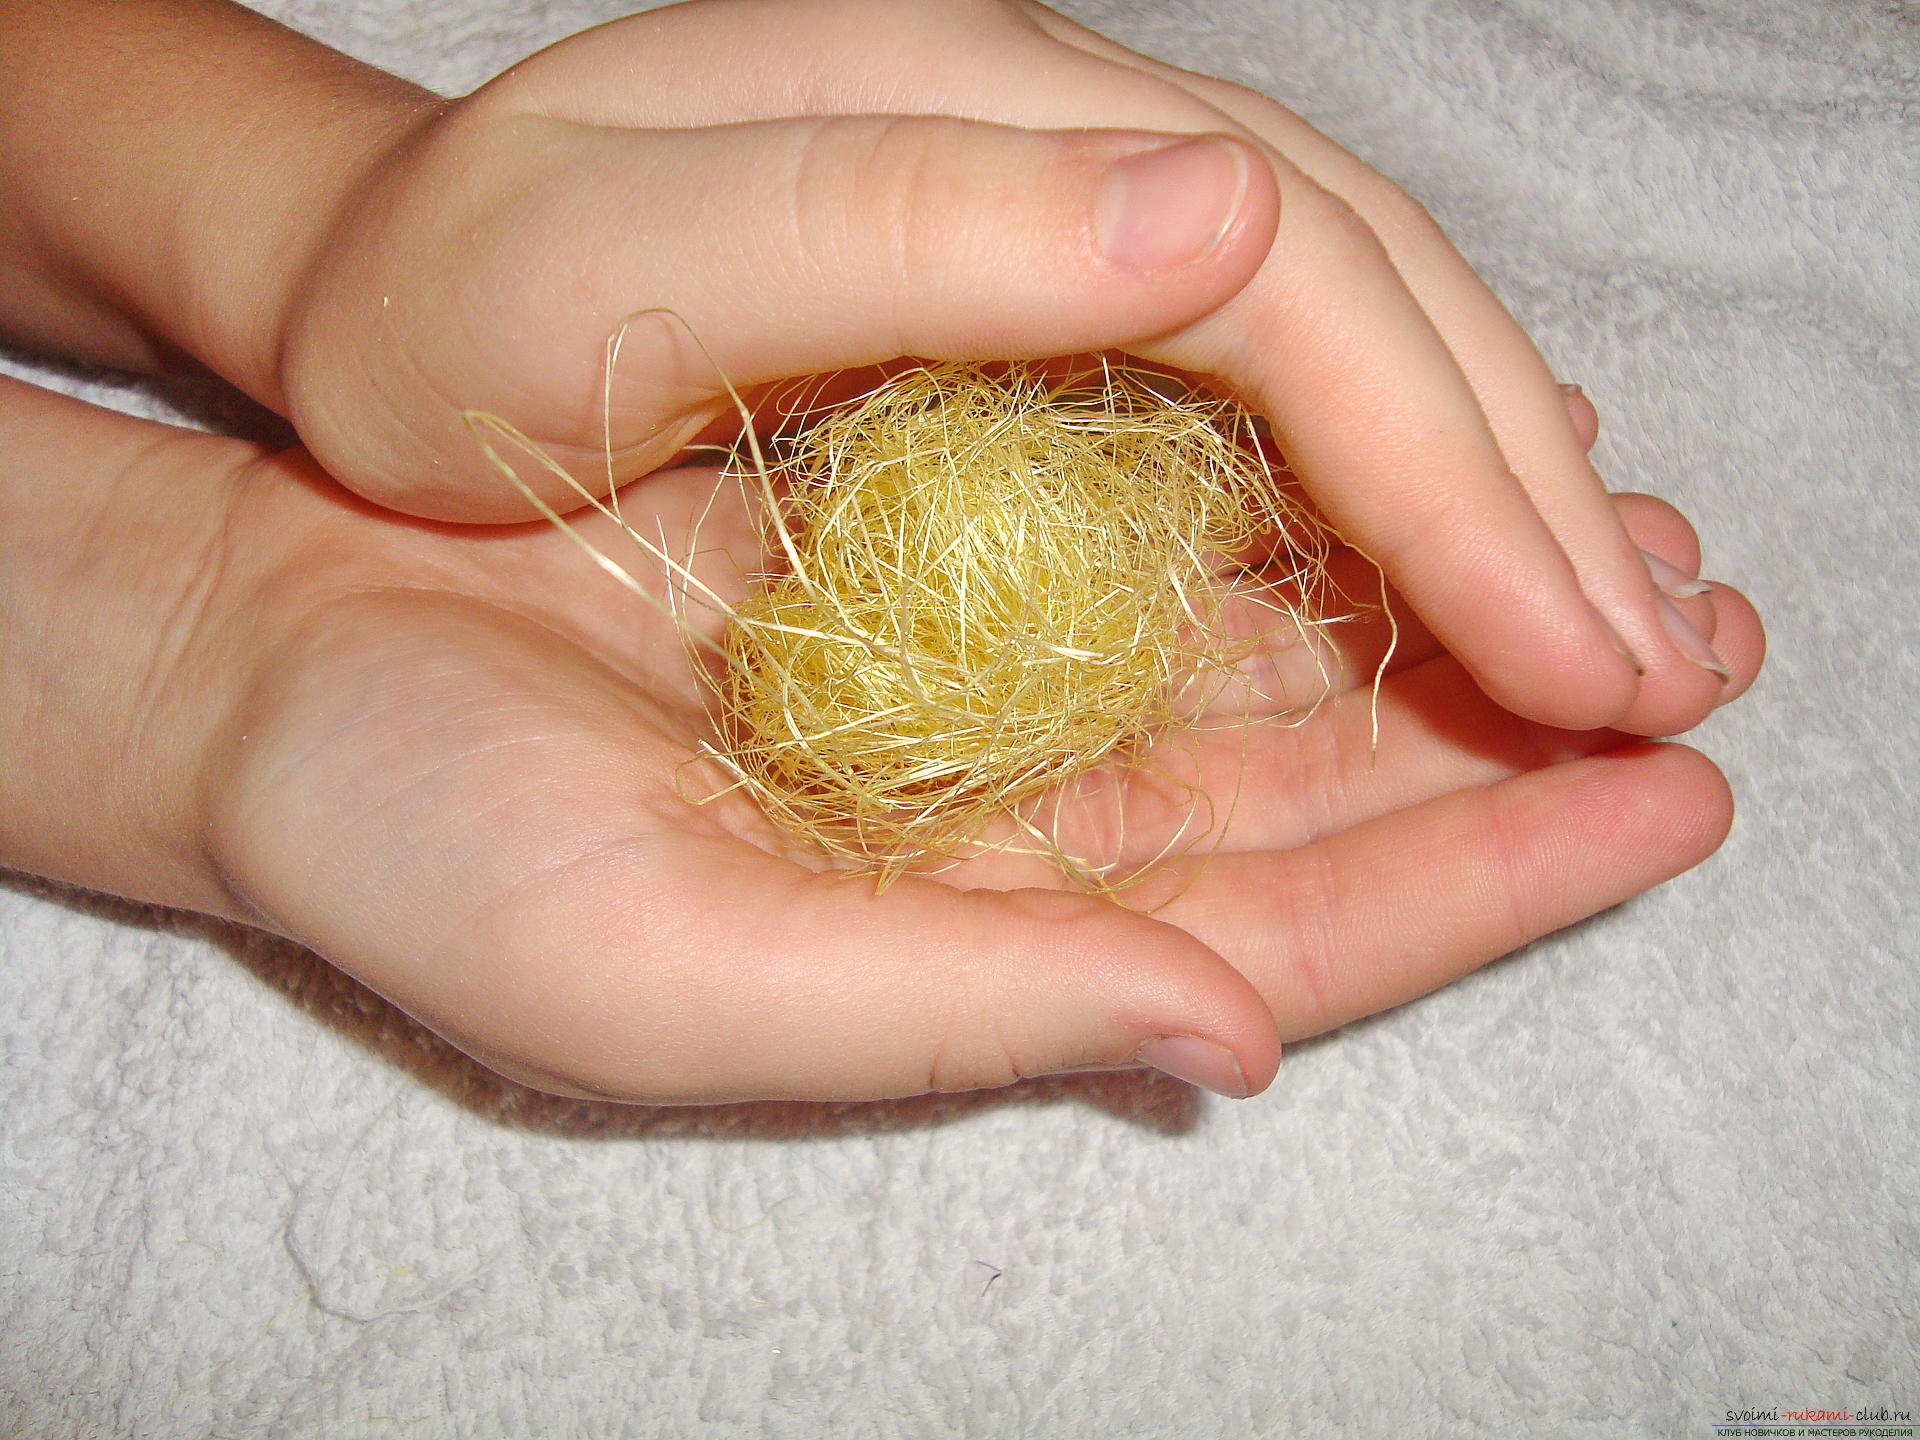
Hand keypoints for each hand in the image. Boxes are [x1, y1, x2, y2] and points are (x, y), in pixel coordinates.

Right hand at [0, 378, 1761, 1104]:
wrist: (283, 657)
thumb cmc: (433, 847)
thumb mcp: (684, 981)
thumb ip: (966, 1010)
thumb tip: (1235, 1038)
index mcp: (984, 942)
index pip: (1292, 929)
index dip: (1487, 877)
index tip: (1669, 805)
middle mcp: (1011, 819)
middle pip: (1321, 793)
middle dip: (1512, 732)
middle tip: (1699, 655)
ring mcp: (982, 680)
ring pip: (1263, 659)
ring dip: (1433, 609)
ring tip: (1613, 556)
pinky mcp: (927, 553)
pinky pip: (1148, 532)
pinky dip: (1280, 506)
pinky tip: (1394, 463)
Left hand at [270, 0, 1721, 738]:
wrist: (363, 298)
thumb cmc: (446, 313)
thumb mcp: (605, 260)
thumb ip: (911, 231)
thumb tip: (1233, 216)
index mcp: (979, 124)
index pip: (1297, 290)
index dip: (1455, 475)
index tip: (1575, 661)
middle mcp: (1055, 157)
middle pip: (1368, 309)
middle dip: (1534, 499)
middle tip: (1680, 675)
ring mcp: (1055, 234)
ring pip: (1346, 355)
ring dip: (1500, 499)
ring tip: (1629, 635)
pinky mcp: (1033, 321)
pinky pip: (1259, 408)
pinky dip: (1383, 500)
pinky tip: (1468, 567)